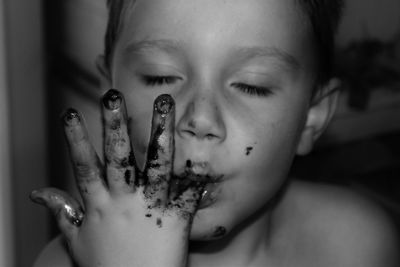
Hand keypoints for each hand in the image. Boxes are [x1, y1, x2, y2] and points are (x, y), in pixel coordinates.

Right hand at [30, 90, 204, 266]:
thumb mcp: (76, 241)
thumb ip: (61, 213)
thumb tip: (39, 193)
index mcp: (98, 206)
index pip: (84, 165)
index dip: (75, 139)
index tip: (71, 113)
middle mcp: (123, 202)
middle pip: (117, 157)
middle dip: (114, 125)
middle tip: (113, 96)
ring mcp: (151, 208)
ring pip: (155, 164)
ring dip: (159, 131)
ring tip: (164, 103)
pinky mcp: (176, 220)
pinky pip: (187, 192)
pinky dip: (195, 173)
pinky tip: (203, 151)